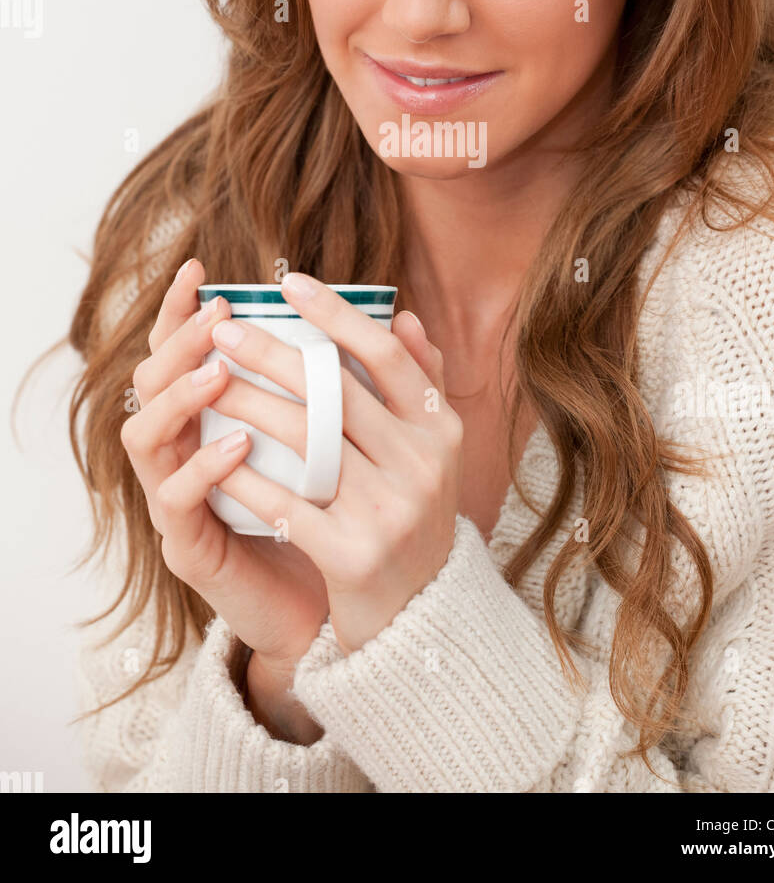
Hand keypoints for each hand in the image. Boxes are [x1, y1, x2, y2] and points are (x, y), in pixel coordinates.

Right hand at [120, 260, 330, 679]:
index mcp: (217, 416)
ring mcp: (180, 499)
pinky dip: (203, 469)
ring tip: (219, 373)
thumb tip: (404, 317)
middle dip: (178, 343)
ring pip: (147, 436)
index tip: (199, 268)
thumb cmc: (335, 514)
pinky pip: (177, 501)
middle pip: (152, 382)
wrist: (330, 608)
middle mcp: (187, 449)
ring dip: (181, 399)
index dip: (179, 309)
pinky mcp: (188, 546)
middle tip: (215, 316)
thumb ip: (369, 382)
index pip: (182, 352)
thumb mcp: (352, 442)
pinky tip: (237, 444)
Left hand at [211, 272, 463, 654]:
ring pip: (305, 440)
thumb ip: (423, 383)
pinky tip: (211, 453)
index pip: (386, 355)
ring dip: (248, 404)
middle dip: (273, 354)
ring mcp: (389, 511)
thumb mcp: (435, 450)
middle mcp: (422, 464)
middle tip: (224, 328)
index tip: (289, 283)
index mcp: (440, 429)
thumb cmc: (412, 515)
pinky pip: (285, 502)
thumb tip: (406, 316)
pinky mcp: (352, 555)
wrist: (418, 616)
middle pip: (336, 392)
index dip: (336, 314)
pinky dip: (244, 476)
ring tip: (206, 384)